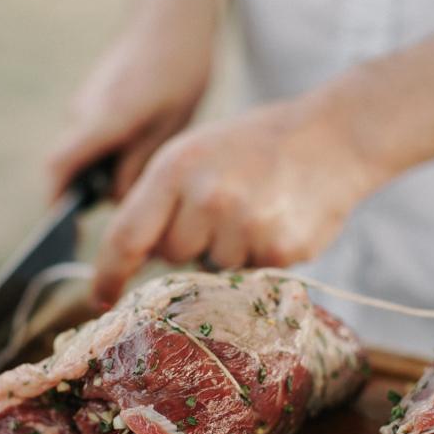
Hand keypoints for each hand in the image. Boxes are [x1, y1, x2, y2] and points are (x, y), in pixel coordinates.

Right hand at [47, 17, 210, 200]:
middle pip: (72, 167)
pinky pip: (93, 137)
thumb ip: (139, 166)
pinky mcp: (93, 98)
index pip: (60, 168)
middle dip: (94, 191)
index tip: (69, 230)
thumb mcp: (170, 127)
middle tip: (135, 203)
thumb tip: (115, 200)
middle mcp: (82, 111)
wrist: (174, 17)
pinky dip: (111, 152)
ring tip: (148, 166)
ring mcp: (84, 103)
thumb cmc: (180, 69)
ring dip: (107, 170)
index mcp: (102, 120)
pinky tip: (145, 145)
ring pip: (85, 153)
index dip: (58, 202)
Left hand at [93, 87, 385, 302]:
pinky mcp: (278, 250)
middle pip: (172, 256)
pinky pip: (251, 274)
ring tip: (256, 210)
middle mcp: (206, 198)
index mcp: (176, 168)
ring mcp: (245, 226)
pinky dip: (260, 256)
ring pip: (213, 268)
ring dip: (228, 250)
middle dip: (189, 241)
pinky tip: (277, 222)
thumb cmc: (255, 146)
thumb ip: (161, 199)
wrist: (333, 136)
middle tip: (222, 209)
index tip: (99, 297)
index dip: (108, 272)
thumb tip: (137, 256)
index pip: (127, 236)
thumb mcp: (196, 153)